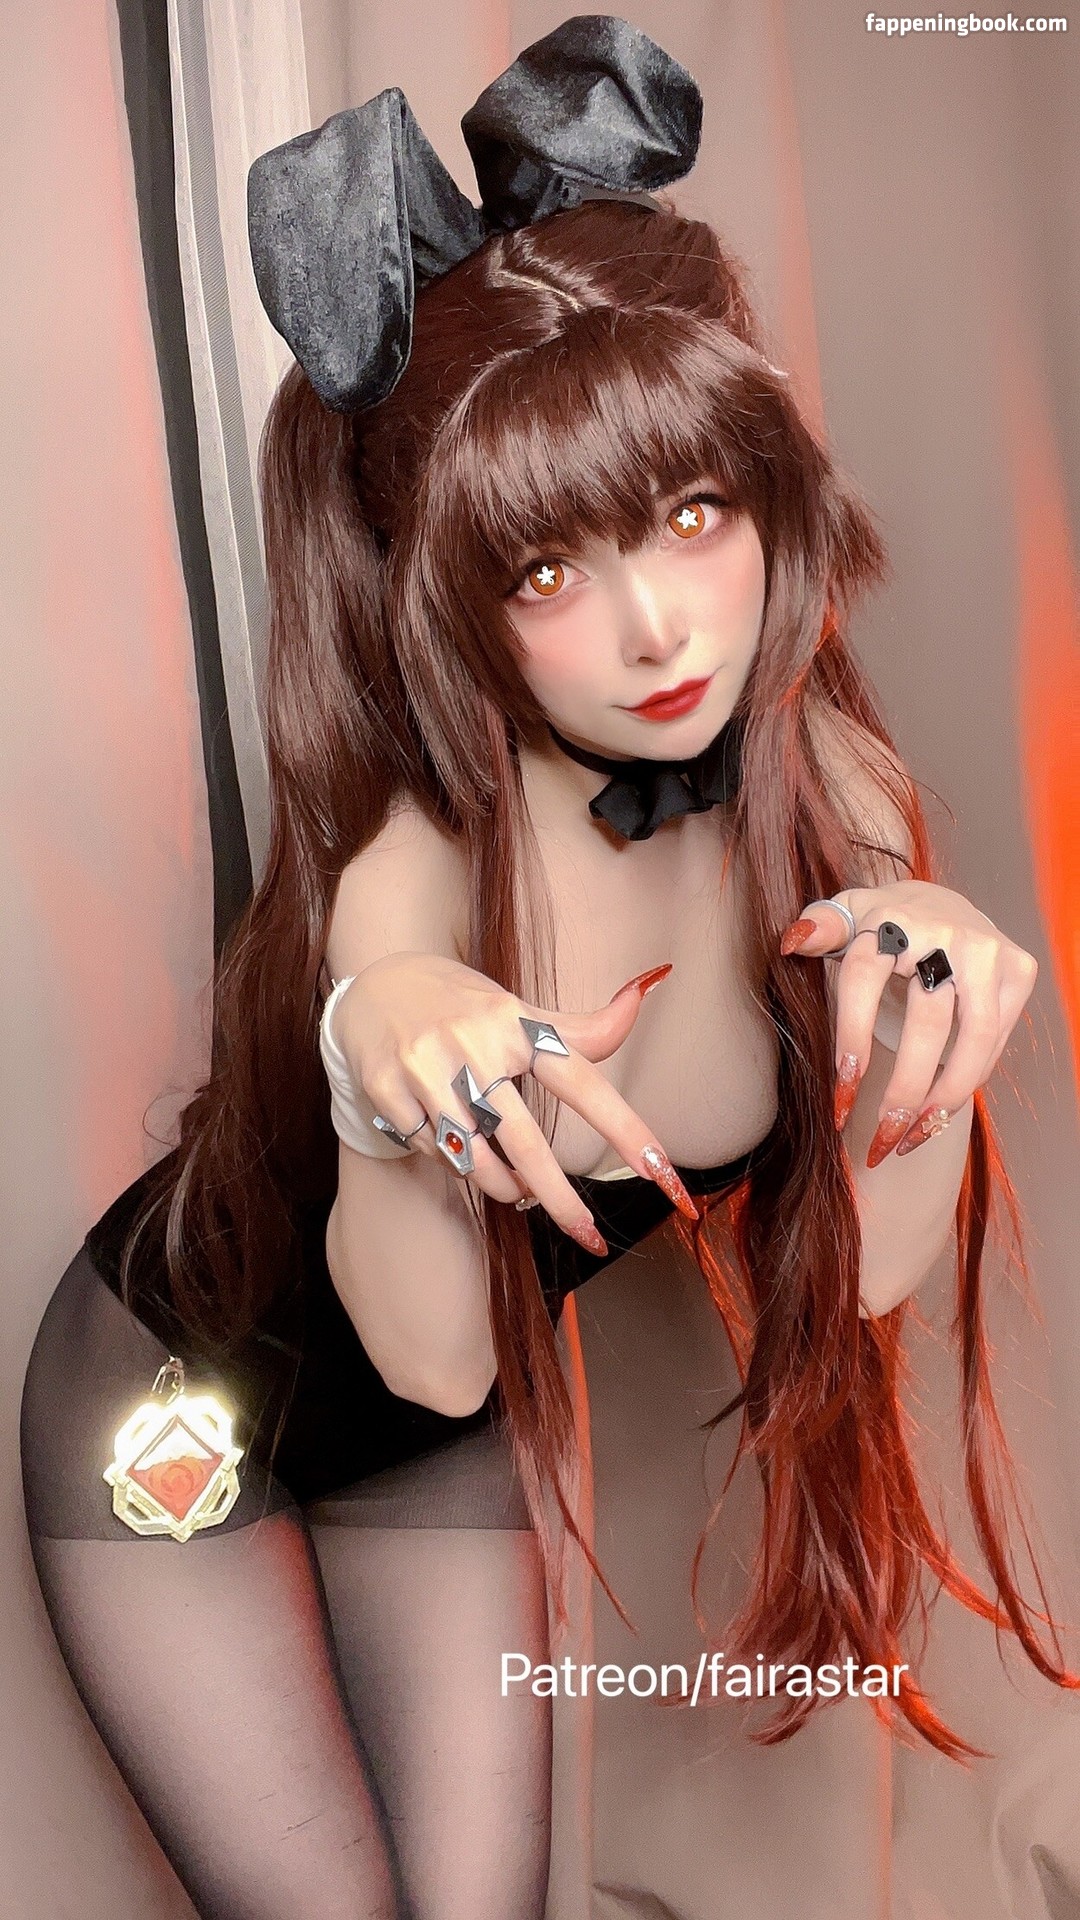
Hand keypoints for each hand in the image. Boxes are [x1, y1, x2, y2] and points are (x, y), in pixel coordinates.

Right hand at [333, 952, 697, 1250]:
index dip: (622, 1126)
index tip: (659, 1169)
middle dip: (561, 1199)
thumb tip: (647, 990)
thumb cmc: (462, 1005)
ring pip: (477, 1159)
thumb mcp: (517, 1009)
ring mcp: (425, 1070)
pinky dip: (456, 1163)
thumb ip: (581, 1025)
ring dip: (506, 1187)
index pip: (580, 1080)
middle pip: (526, 1142)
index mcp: (513, 1023)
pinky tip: (459, 1148)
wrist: (374, 986)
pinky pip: (435, 1153)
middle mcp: (471, 1046)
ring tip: (518, 1188)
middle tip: (590, 1237)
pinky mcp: (387, 1092)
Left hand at [779, 884, 1037, 1165]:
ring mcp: (988, 952)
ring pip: (974, 1038)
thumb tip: (791, 943)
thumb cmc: (884, 923)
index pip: (865, 978)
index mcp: (893, 918)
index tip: (841, 1095)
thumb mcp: (846, 916)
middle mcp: (947, 932)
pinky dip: (968, 1081)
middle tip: (881, 1140)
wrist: (945, 903)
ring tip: (914, 1138)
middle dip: (905, 1090)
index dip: (852, 1039)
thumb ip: (819, 929)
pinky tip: (938, 1112)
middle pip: (928, 1022)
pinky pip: (995, 1042)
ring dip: (946, 1098)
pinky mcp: (1018, 972)